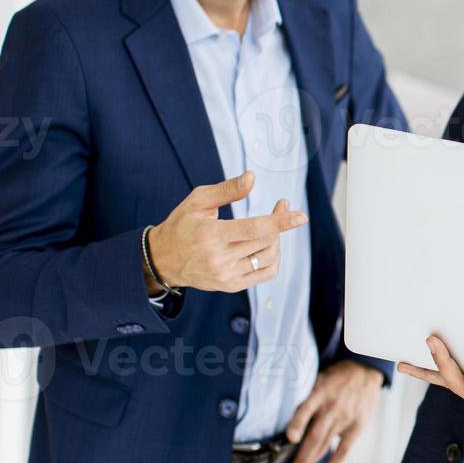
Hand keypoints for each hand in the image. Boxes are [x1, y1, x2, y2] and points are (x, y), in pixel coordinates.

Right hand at [145, 171, 305, 293]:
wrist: (162, 260)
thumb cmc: (182, 225)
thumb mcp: (198, 201)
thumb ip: (226, 190)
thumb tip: (252, 177)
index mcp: (212, 235)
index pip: (254, 229)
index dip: (280, 222)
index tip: (301, 216)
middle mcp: (220, 259)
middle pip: (265, 242)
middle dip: (280, 222)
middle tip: (281, 206)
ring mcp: (227, 275)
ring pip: (268, 258)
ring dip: (276, 239)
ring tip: (270, 225)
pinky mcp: (231, 285)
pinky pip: (265, 274)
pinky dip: (273, 259)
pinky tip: (268, 245)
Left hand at [284, 361, 384, 462]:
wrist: (364, 370)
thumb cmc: (334, 378)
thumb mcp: (317, 378)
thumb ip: (303, 396)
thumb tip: (278, 414)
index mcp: (319, 393)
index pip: (307, 410)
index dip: (298, 424)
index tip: (291, 438)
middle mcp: (331, 407)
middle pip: (315, 436)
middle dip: (301, 458)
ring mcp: (344, 419)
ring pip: (325, 446)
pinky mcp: (356, 427)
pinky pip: (343, 451)